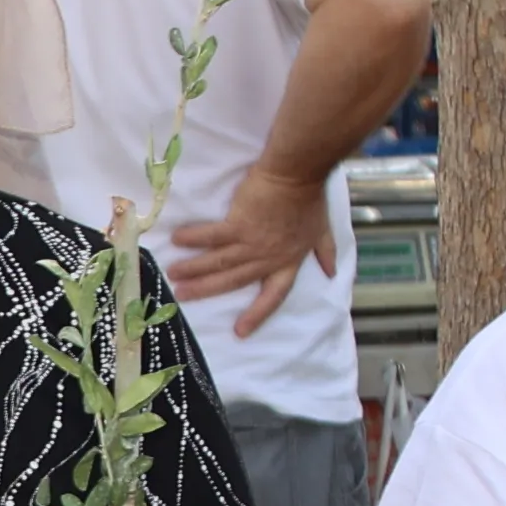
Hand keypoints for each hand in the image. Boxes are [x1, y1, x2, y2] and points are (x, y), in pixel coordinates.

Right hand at [163, 168, 337, 339]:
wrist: (297, 174)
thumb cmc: (309, 198)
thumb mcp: (322, 229)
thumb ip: (325, 251)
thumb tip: (331, 271)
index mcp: (288, 261)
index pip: (273, 295)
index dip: (258, 314)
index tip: (240, 332)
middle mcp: (268, 257)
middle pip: (235, 280)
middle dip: (207, 290)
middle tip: (182, 296)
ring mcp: (253, 243)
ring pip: (220, 262)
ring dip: (195, 269)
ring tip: (174, 275)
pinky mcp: (240, 224)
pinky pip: (212, 236)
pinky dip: (195, 239)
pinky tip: (177, 240)